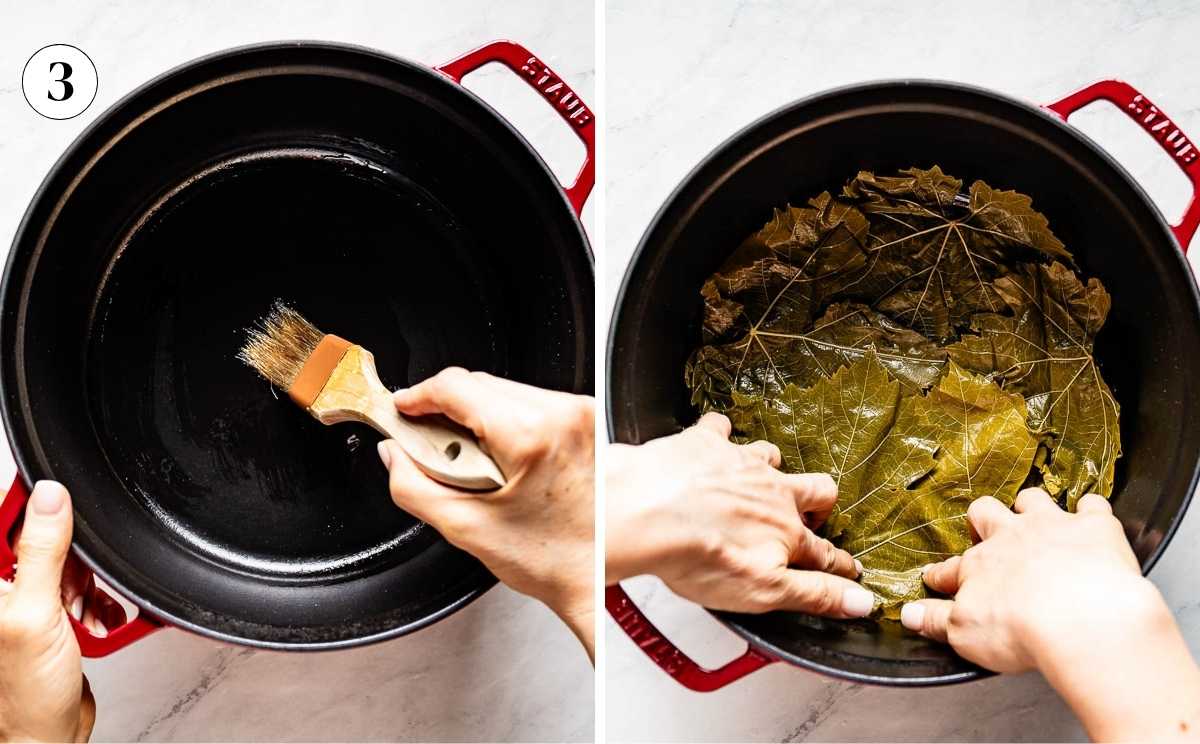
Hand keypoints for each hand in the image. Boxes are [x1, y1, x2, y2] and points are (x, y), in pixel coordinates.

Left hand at [0, 481, 126, 742]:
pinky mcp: (48, 617)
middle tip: (70, 585)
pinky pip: (79, 591)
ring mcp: (23, 604)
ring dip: (86, 586)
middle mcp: (1, 592)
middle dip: (69, 560)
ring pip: (65, 565)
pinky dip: (94, 603)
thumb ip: (41, 551)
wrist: (47, 735)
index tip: (58, 510)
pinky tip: (91, 621)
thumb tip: (49, 497)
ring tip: (82, 612)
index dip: (29, 511)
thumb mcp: (34, 613)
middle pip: (39, 540)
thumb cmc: (25, 694)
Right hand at [378, 369, 594, 659]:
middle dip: (444, 413)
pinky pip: (526, 404)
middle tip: (429, 451)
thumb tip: (393, 458)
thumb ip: (416, 489)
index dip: (417, 397)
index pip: (455, 386)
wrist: (617, 556)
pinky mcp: (582, 417)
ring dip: (473, 419)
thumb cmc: (562, 556)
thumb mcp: (471, 530)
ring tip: (471, 468)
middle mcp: (557, 412)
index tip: (400, 412)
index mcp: (529, 434)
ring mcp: (574, 412)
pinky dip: (501, 425)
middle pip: (477, 385)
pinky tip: (499, 463)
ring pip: (501, 392)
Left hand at [606, 412, 873, 618]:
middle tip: (810, 515)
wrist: (647, 512)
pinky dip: (719, 433)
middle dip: (820, 502)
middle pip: (815, 489)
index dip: (840, 564)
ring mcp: (739, 463)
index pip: (824, 552)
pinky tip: (713, 438)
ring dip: (771, 467)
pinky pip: (720, 428)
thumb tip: (861, 602)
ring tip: (761, 477)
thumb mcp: (764, 590)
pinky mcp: (706, 443)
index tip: (850, 569)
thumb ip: (815, 593)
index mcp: (786, 531)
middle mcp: (771, 491)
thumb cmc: (699, 554)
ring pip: (771, 456)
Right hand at [903, 488, 1199, 739]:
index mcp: (979, 565)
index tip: (937, 580)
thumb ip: (935, 621)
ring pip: (1033, 500)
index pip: (951, 568)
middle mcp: (1011, 537)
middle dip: (984, 521)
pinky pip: (1092, 506)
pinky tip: (1091, 518)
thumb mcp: (964, 632)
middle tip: (988, 535)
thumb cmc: (1021, 629)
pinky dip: (1091, 511)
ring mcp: (1052, 527)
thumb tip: (907, 614)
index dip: (942, 575)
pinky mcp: (1093, 527)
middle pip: (987, 513)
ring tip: (1037, 519)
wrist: (1080, 620)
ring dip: (1032, 507)